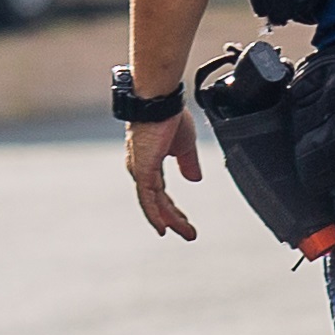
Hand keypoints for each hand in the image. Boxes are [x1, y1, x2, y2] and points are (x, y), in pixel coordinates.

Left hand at [125, 110, 202, 238]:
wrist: (161, 101)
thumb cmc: (169, 115)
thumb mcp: (184, 145)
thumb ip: (188, 163)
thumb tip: (194, 179)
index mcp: (149, 161)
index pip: (159, 193)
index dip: (172, 209)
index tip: (184, 222)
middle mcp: (140, 168)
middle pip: (156, 202)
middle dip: (173, 219)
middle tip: (188, 233)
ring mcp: (140, 170)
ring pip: (153, 204)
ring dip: (169, 220)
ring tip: (185, 233)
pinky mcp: (142, 169)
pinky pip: (148, 198)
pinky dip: (155, 214)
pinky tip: (163, 227)